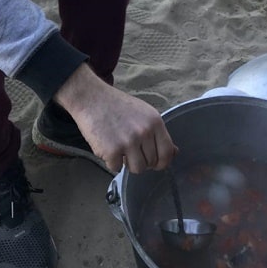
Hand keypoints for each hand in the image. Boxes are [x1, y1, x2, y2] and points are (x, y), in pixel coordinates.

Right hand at [55, 63, 176, 173]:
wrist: (92, 98)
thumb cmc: (118, 106)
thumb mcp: (144, 114)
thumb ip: (158, 134)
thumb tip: (174, 153)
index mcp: (155, 122)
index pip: (167, 152)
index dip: (162, 163)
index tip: (156, 164)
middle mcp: (144, 132)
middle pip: (151, 163)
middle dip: (141, 160)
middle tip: (130, 149)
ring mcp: (128, 142)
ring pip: (136, 169)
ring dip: (128, 164)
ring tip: (120, 150)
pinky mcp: (111, 150)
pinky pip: (116, 168)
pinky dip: (111, 162)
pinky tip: (107, 147)